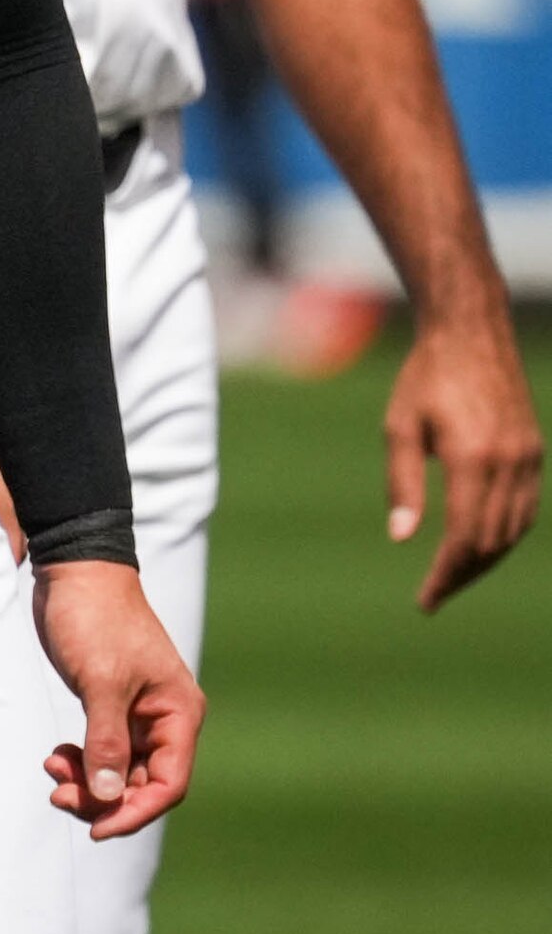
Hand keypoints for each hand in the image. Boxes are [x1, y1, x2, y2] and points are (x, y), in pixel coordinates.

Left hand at [29, 556, 201, 838]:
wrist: (74, 570)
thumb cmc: (94, 618)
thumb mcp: (100, 682)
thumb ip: (105, 740)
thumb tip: (108, 797)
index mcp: (179, 715)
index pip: (168, 784)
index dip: (134, 812)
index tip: (96, 829)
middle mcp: (166, 719)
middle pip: (142, 782)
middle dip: (104, 797)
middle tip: (59, 797)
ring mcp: (138, 713)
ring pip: (120, 769)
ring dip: (89, 781)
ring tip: (52, 772)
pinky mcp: (111, 704)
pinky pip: (103, 749)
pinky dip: (82, 759)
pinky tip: (56, 757)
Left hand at [383, 310, 539, 610]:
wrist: (472, 334)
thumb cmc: (424, 377)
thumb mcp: (399, 426)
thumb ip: (402, 483)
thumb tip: (402, 539)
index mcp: (473, 458)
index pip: (464, 537)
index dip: (447, 574)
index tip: (427, 600)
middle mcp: (509, 464)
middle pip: (492, 542)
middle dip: (463, 574)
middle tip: (434, 596)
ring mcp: (528, 459)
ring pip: (513, 531)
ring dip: (485, 559)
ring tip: (453, 577)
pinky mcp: (534, 453)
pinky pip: (525, 510)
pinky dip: (504, 535)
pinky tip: (480, 544)